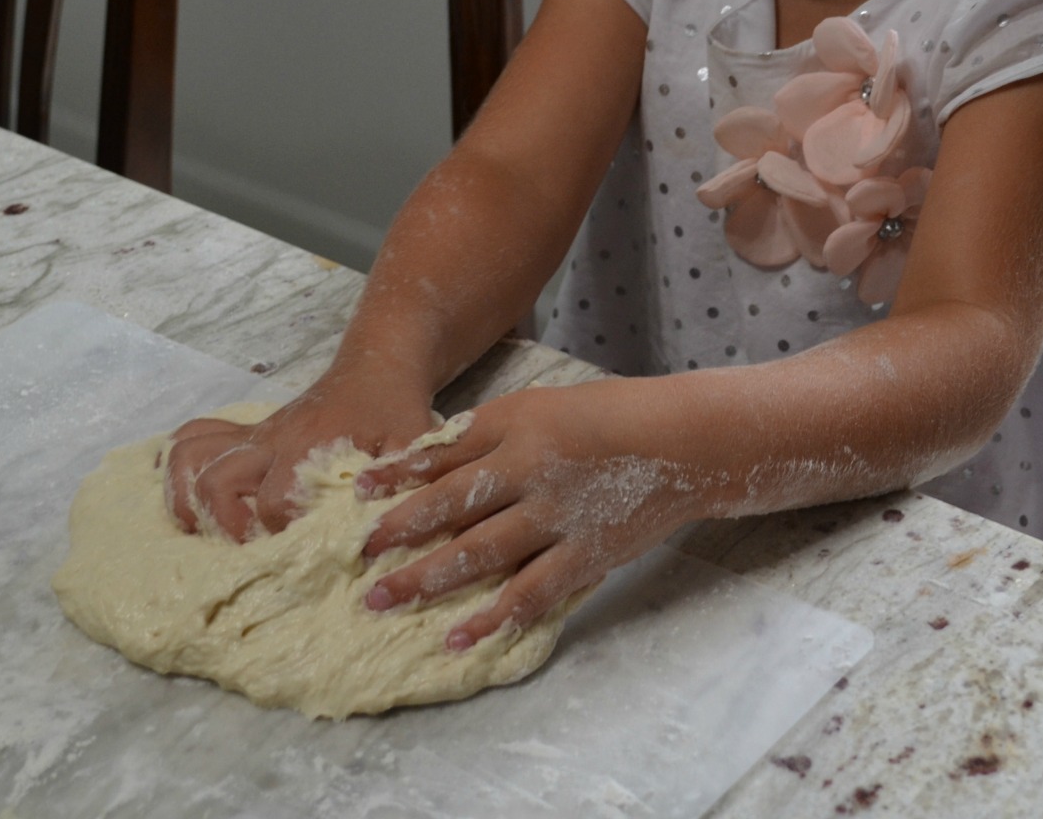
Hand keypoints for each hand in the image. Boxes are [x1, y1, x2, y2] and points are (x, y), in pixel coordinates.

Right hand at [166, 371, 435, 541]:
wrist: (379, 365)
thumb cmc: (396, 410)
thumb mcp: (413, 442)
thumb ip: (403, 481)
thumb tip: (383, 532)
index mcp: (310, 447)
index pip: (276, 501)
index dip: (282, 531)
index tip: (301, 551)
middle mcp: (272, 441)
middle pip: (218, 482)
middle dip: (225, 523)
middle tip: (249, 548)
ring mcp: (254, 437)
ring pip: (191, 458)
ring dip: (187, 498)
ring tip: (203, 530)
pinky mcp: (248, 435)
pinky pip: (194, 438)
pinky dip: (178, 467)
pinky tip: (188, 498)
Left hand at [355, 380, 698, 650]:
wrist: (683, 439)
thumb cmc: (609, 416)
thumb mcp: (545, 406)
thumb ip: (492, 434)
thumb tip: (431, 463)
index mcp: (519, 427)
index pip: (447, 455)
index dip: (400, 476)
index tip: (359, 495)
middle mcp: (531, 470)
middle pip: (453, 506)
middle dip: (400, 533)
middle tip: (359, 559)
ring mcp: (558, 515)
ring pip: (482, 552)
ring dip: (429, 578)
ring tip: (385, 601)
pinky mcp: (586, 552)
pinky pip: (533, 592)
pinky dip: (495, 617)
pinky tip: (460, 637)